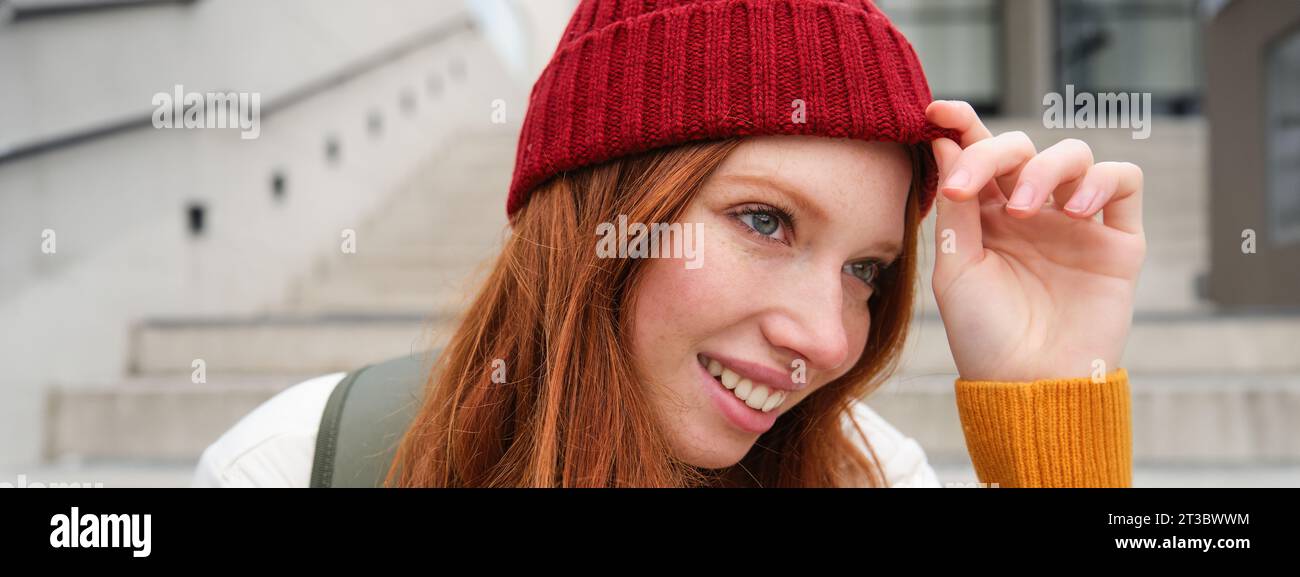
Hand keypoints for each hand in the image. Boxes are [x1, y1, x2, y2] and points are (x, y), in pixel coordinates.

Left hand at [924, 101, 1145, 381]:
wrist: (1030, 386)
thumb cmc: (984, 336)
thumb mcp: (957, 269)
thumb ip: (957, 208)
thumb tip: (944, 142)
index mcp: (986, 215)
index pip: (978, 154)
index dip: (962, 125)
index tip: (936, 111)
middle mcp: (1032, 211)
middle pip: (1022, 148)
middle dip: (994, 152)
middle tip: (969, 184)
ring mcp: (1076, 223)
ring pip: (1075, 154)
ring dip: (1046, 169)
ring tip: (1025, 211)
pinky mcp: (1117, 240)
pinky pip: (1124, 182)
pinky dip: (1101, 181)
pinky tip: (1073, 210)